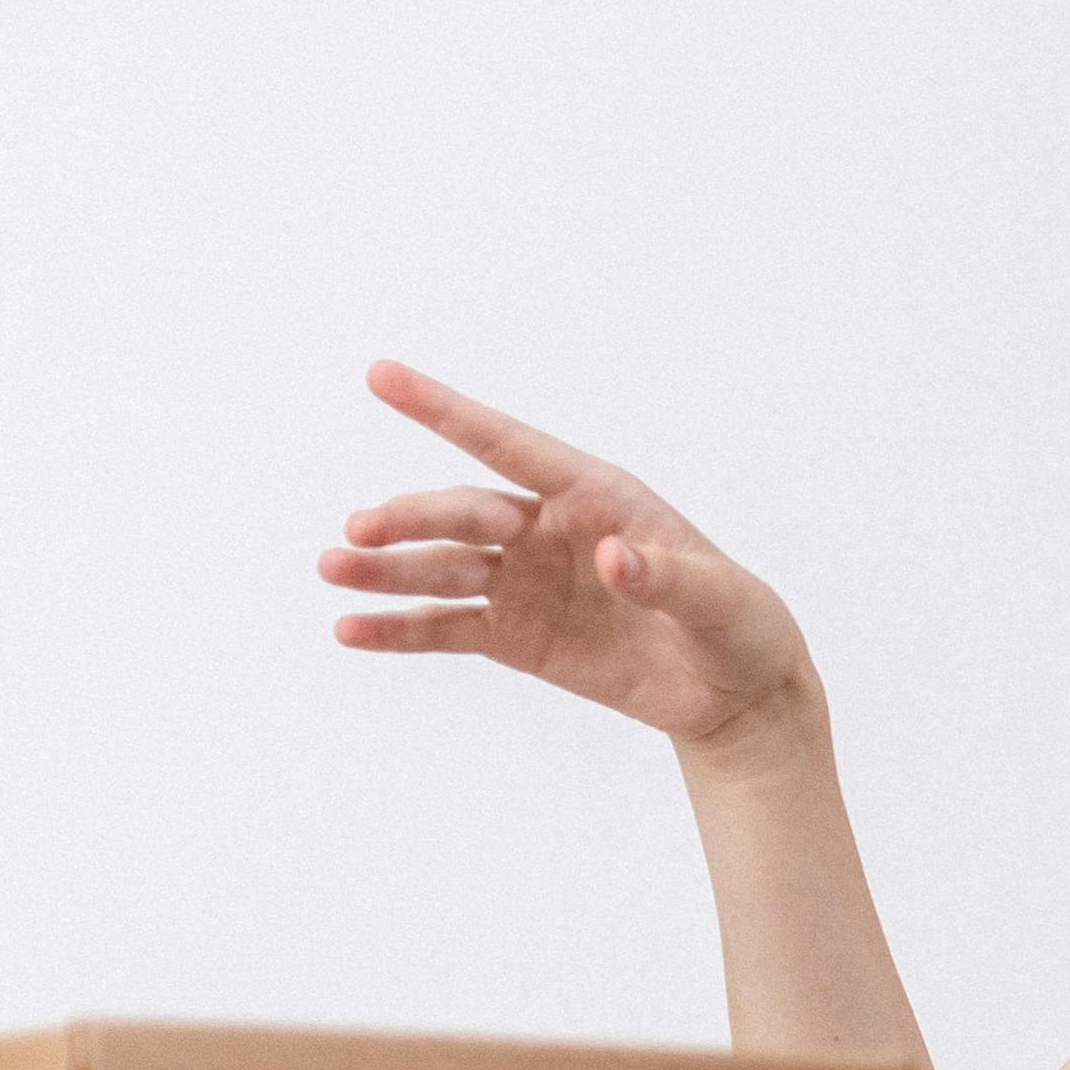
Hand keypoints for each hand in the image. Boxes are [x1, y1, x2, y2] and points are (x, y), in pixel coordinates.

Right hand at [319, 363, 815, 751]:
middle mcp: (548, 531)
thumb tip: (613, 558)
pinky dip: (400, 630)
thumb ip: (666, 577)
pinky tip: (351, 629)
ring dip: (389, 570)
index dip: (445, 410)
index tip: (381, 376)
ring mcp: (527, 583)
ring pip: (445, 568)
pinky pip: (448, 628)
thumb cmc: (736, 623)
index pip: (509, 444)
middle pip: (466, 514)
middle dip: (412, 518)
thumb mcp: (716, 599)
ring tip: (334, 570)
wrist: (735, 693)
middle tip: (359, 533)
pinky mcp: (517, 637)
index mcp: (597, 496)